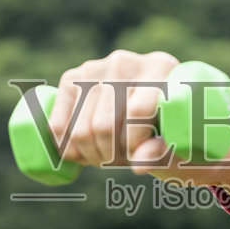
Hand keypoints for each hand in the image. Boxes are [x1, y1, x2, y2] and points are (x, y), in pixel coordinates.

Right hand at [50, 50, 181, 174]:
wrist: (146, 103)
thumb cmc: (166, 125)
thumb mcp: (172, 140)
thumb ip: (159, 152)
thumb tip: (138, 166)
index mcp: (160, 67)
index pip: (137, 112)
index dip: (132, 144)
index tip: (135, 157)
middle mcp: (125, 62)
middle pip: (105, 124)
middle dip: (110, 155)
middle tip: (119, 161)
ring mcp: (94, 68)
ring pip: (80, 129)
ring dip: (91, 155)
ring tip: (105, 157)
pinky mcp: (70, 79)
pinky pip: (57, 125)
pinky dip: (66, 148)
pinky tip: (80, 153)